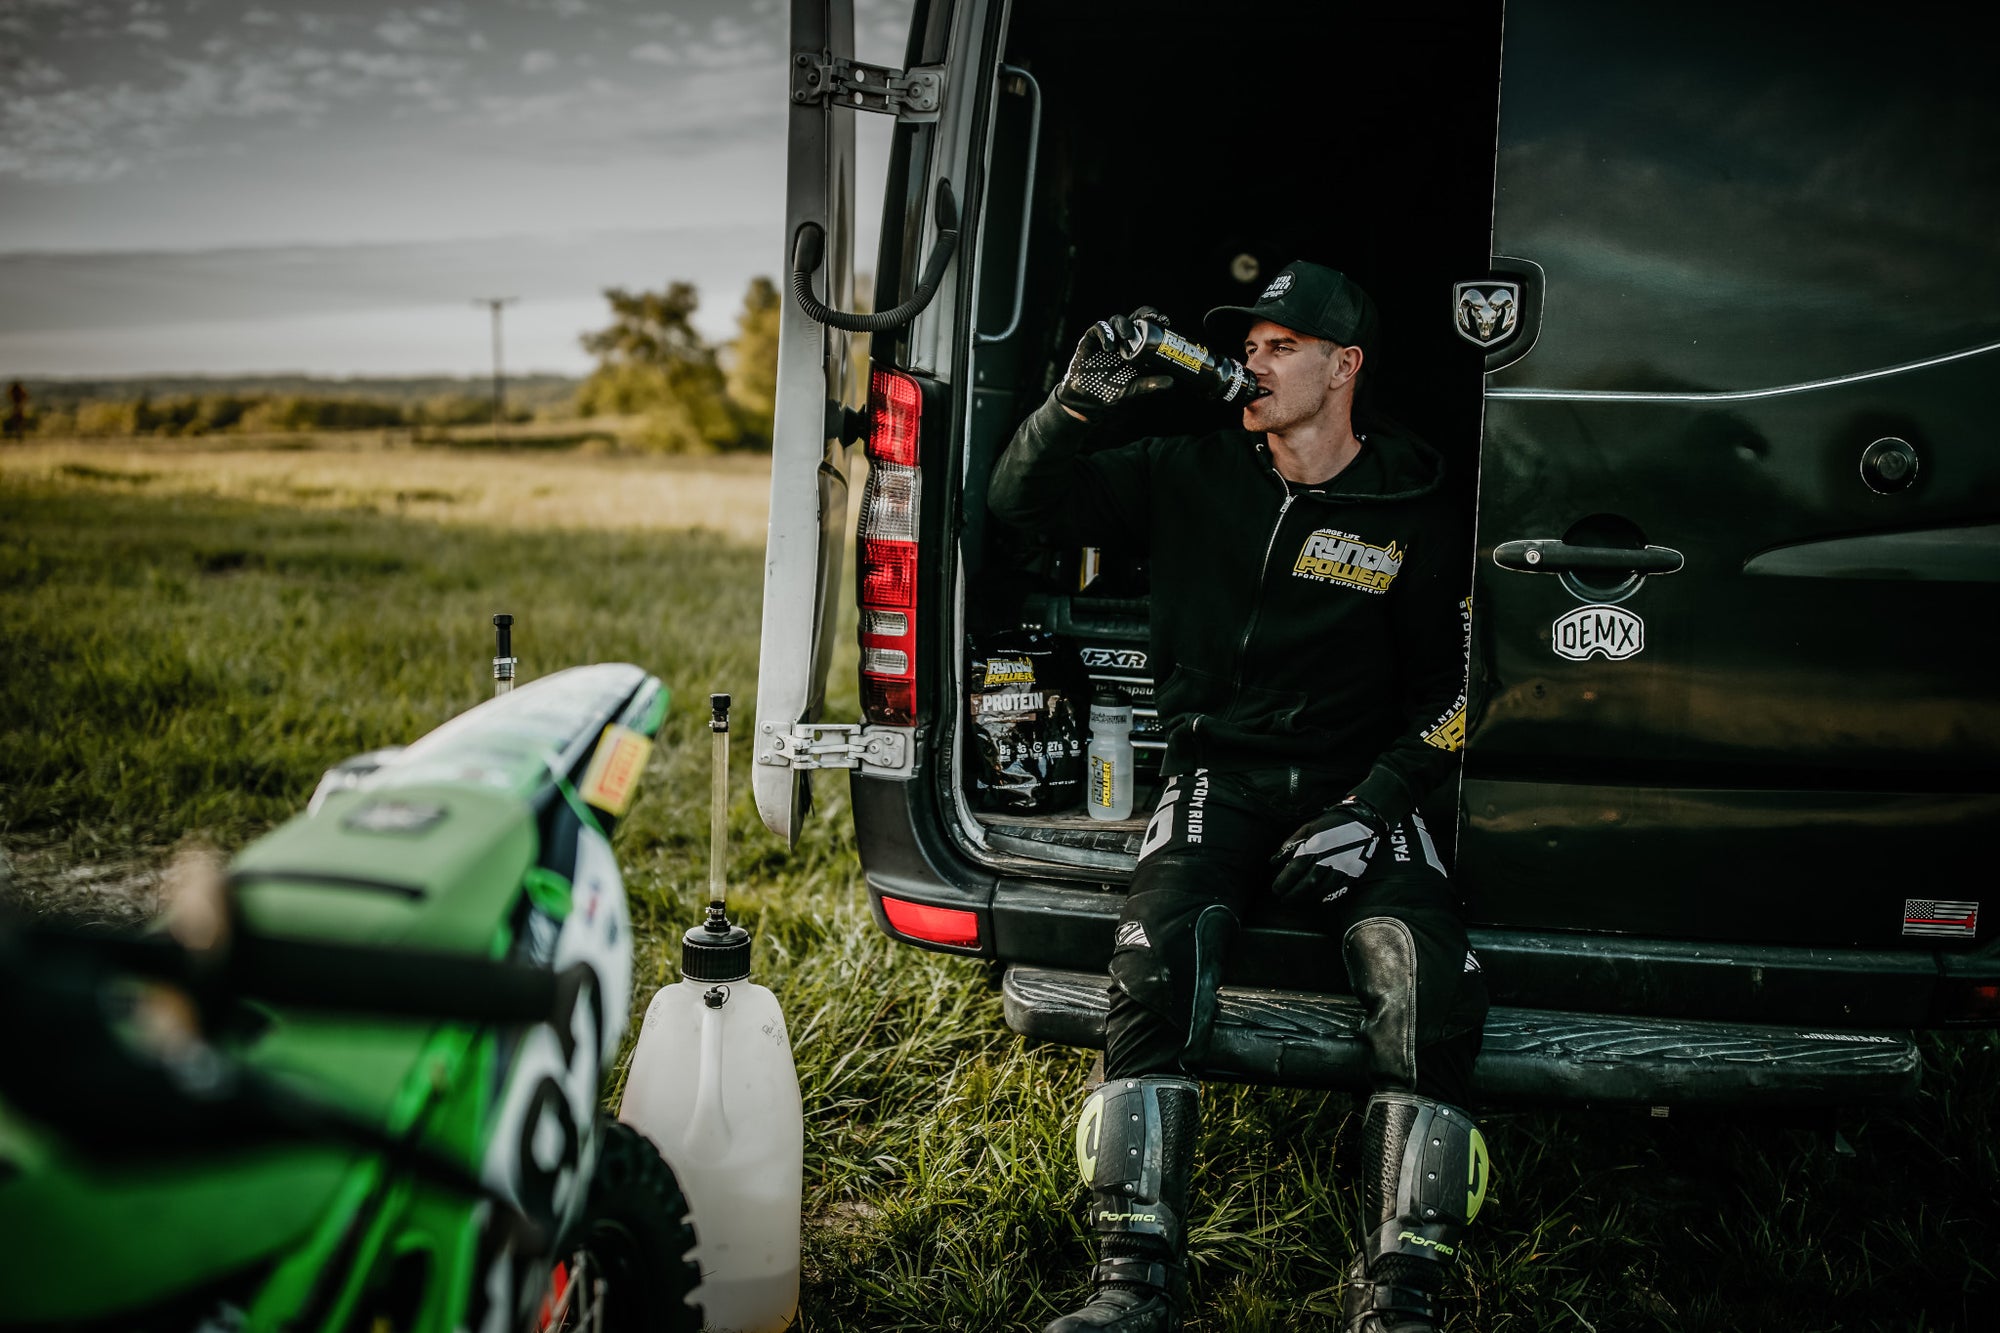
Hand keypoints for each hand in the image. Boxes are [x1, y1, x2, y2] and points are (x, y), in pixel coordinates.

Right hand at [1053, 308, 1174, 418]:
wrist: (1084, 399)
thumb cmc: (1108, 394)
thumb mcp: (1132, 389)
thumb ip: (1149, 384)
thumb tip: (1171, 382)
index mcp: (1135, 349)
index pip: (1147, 329)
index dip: (1155, 322)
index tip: (1165, 322)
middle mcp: (1122, 341)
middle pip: (1134, 318)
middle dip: (1143, 314)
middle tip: (1149, 318)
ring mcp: (1107, 338)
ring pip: (1118, 320)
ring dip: (1124, 325)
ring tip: (1127, 336)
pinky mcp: (1091, 339)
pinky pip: (1100, 328)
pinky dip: (1106, 333)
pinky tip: (1109, 347)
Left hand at [1270, 797, 1387, 904]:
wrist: (1361, 820)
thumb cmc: (1329, 825)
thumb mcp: (1306, 829)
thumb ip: (1290, 845)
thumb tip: (1274, 862)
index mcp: (1315, 845)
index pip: (1296, 869)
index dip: (1284, 882)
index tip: (1276, 889)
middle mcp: (1330, 858)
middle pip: (1308, 883)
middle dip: (1293, 894)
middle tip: (1283, 899)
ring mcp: (1344, 867)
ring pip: (1323, 889)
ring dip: (1308, 898)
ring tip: (1297, 901)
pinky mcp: (1354, 873)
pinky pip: (1339, 890)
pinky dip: (1327, 898)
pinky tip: (1317, 901)